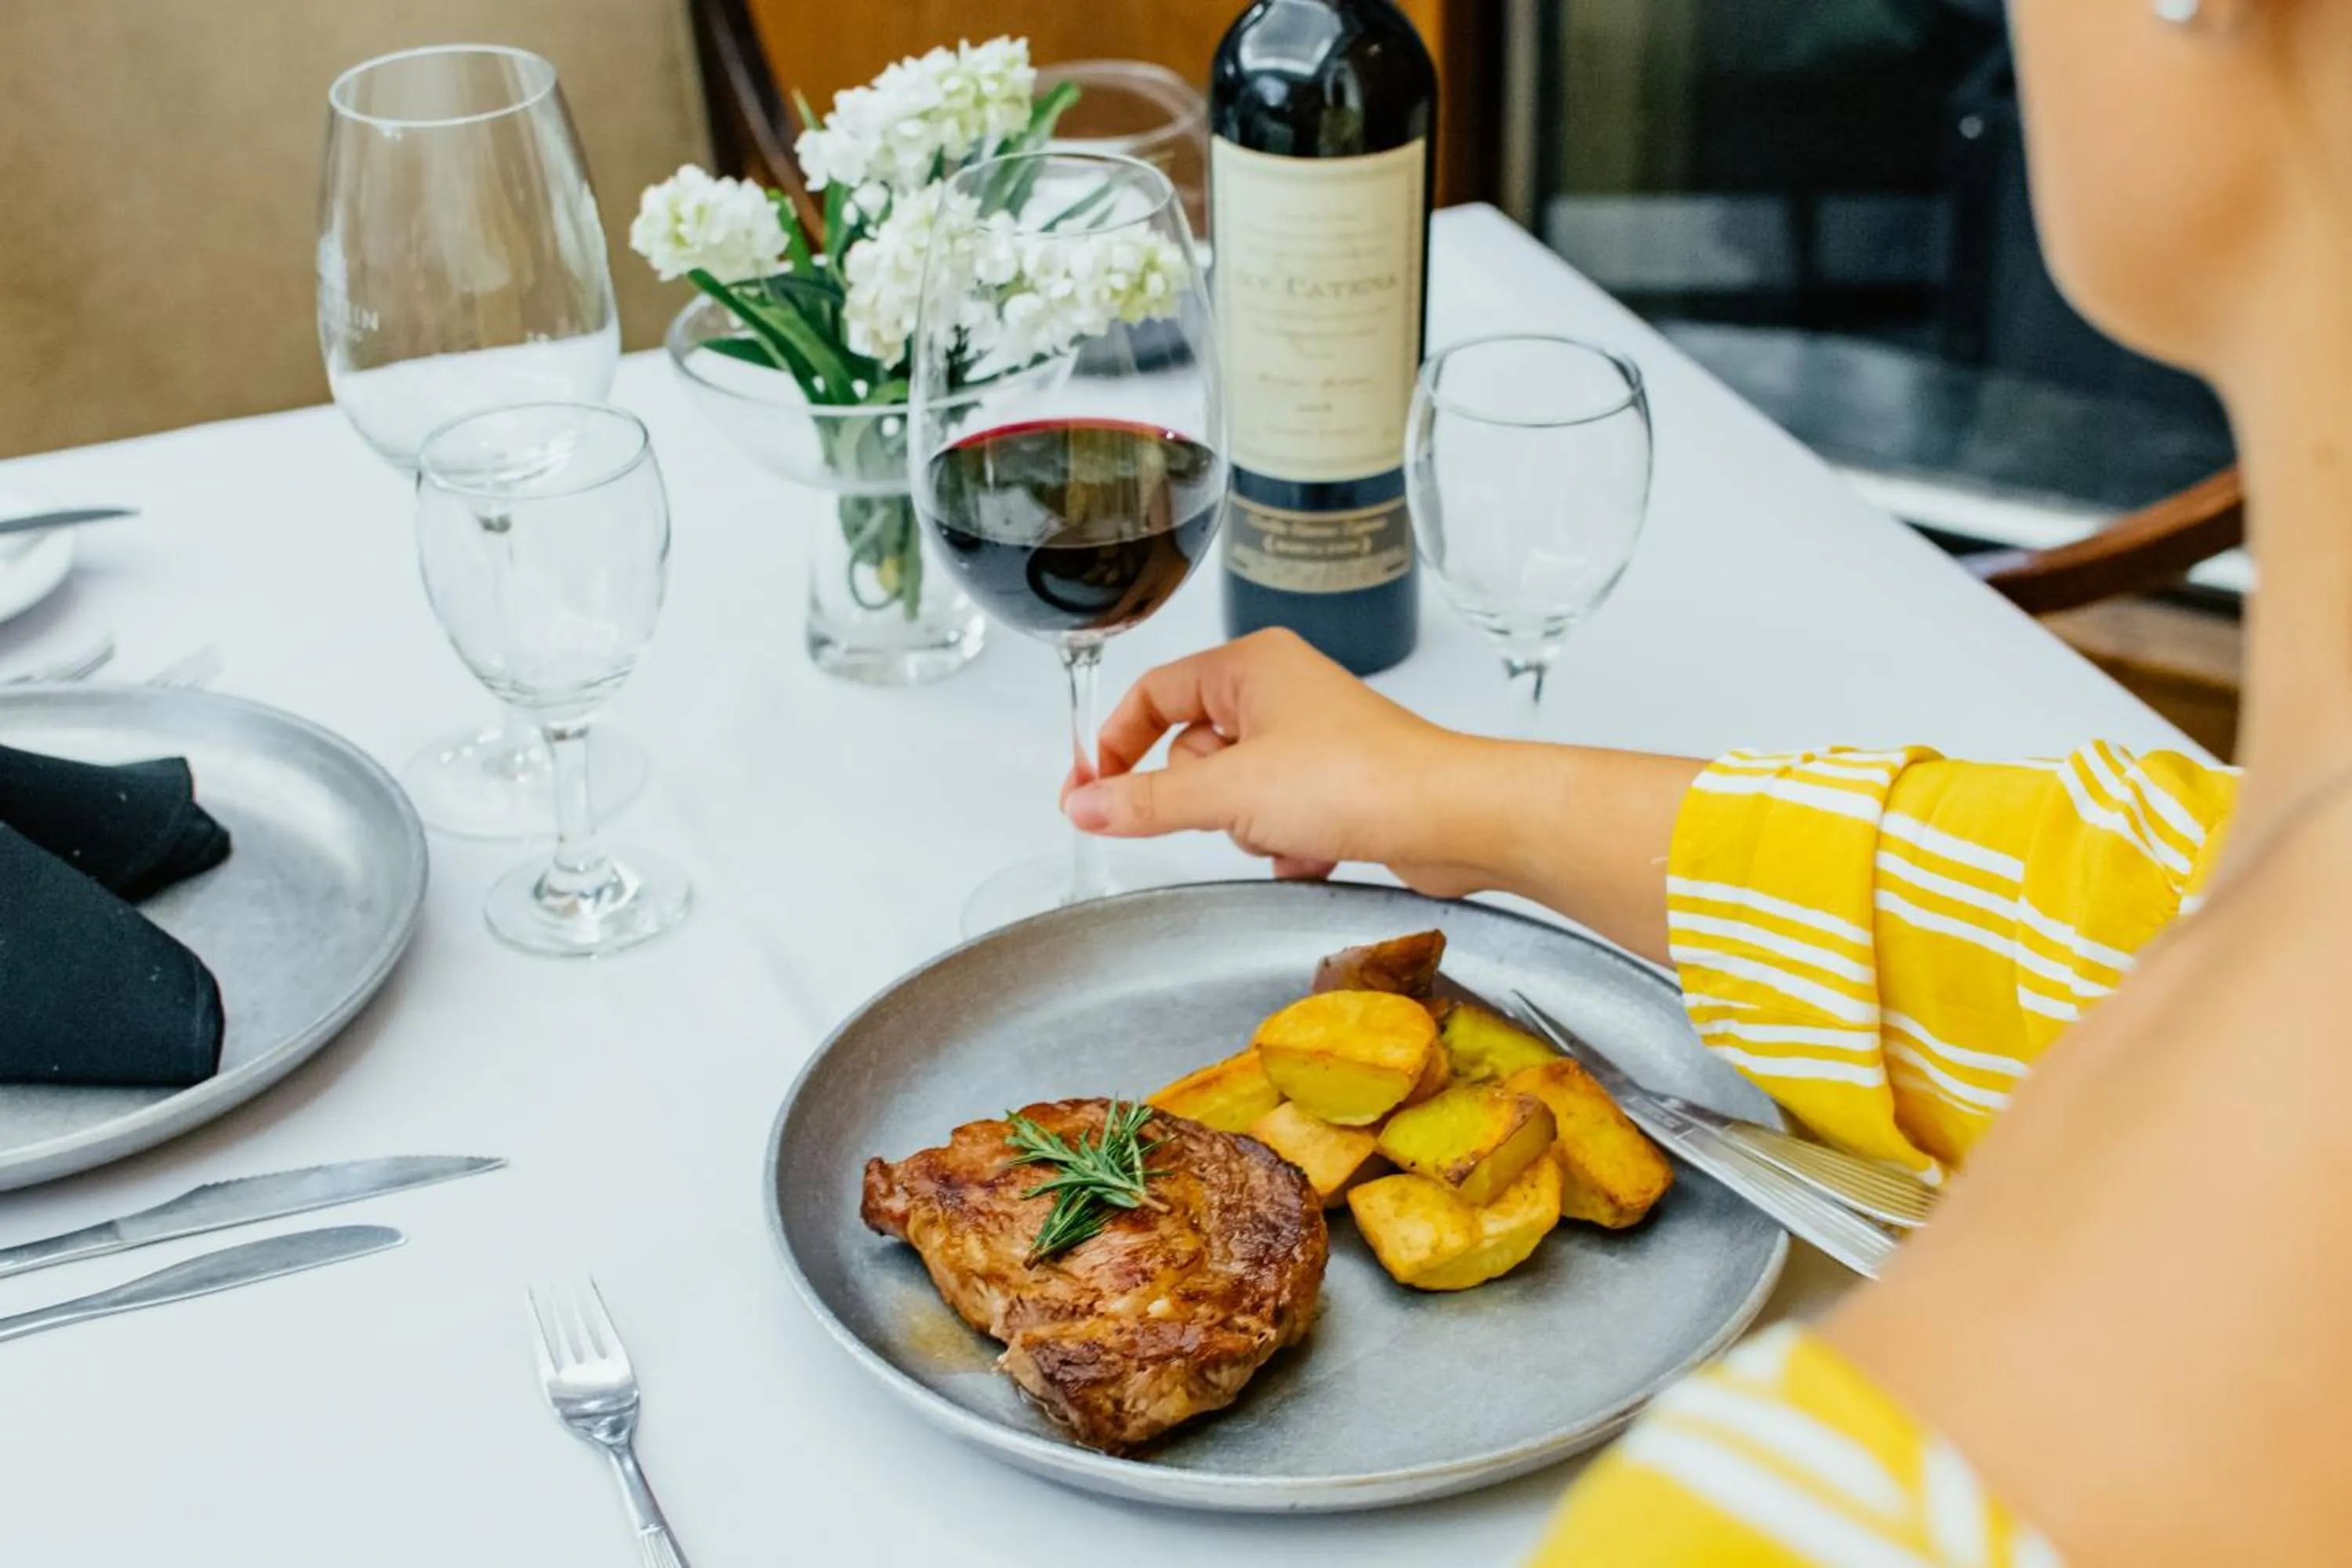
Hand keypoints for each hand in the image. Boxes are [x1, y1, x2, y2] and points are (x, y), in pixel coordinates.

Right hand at [1060, 629, 1501, 896]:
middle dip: (1209, 801)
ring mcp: (1308, 738)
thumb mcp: (1229, 793)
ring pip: (1232, 795)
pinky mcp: (1334, 783)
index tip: (1089, 795)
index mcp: (1250, 665)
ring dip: (1252, 829)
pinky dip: (1288, 843)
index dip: (1114, 746)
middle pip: (1192, 754)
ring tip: (1293, 830)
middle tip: (1239, 812)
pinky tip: (1321, 848)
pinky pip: (1275, 818)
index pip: (1152, 695)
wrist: (1453, 819)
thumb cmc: (1358, 779)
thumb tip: (1083, 806)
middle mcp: (1280, 691)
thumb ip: (1147, 802)